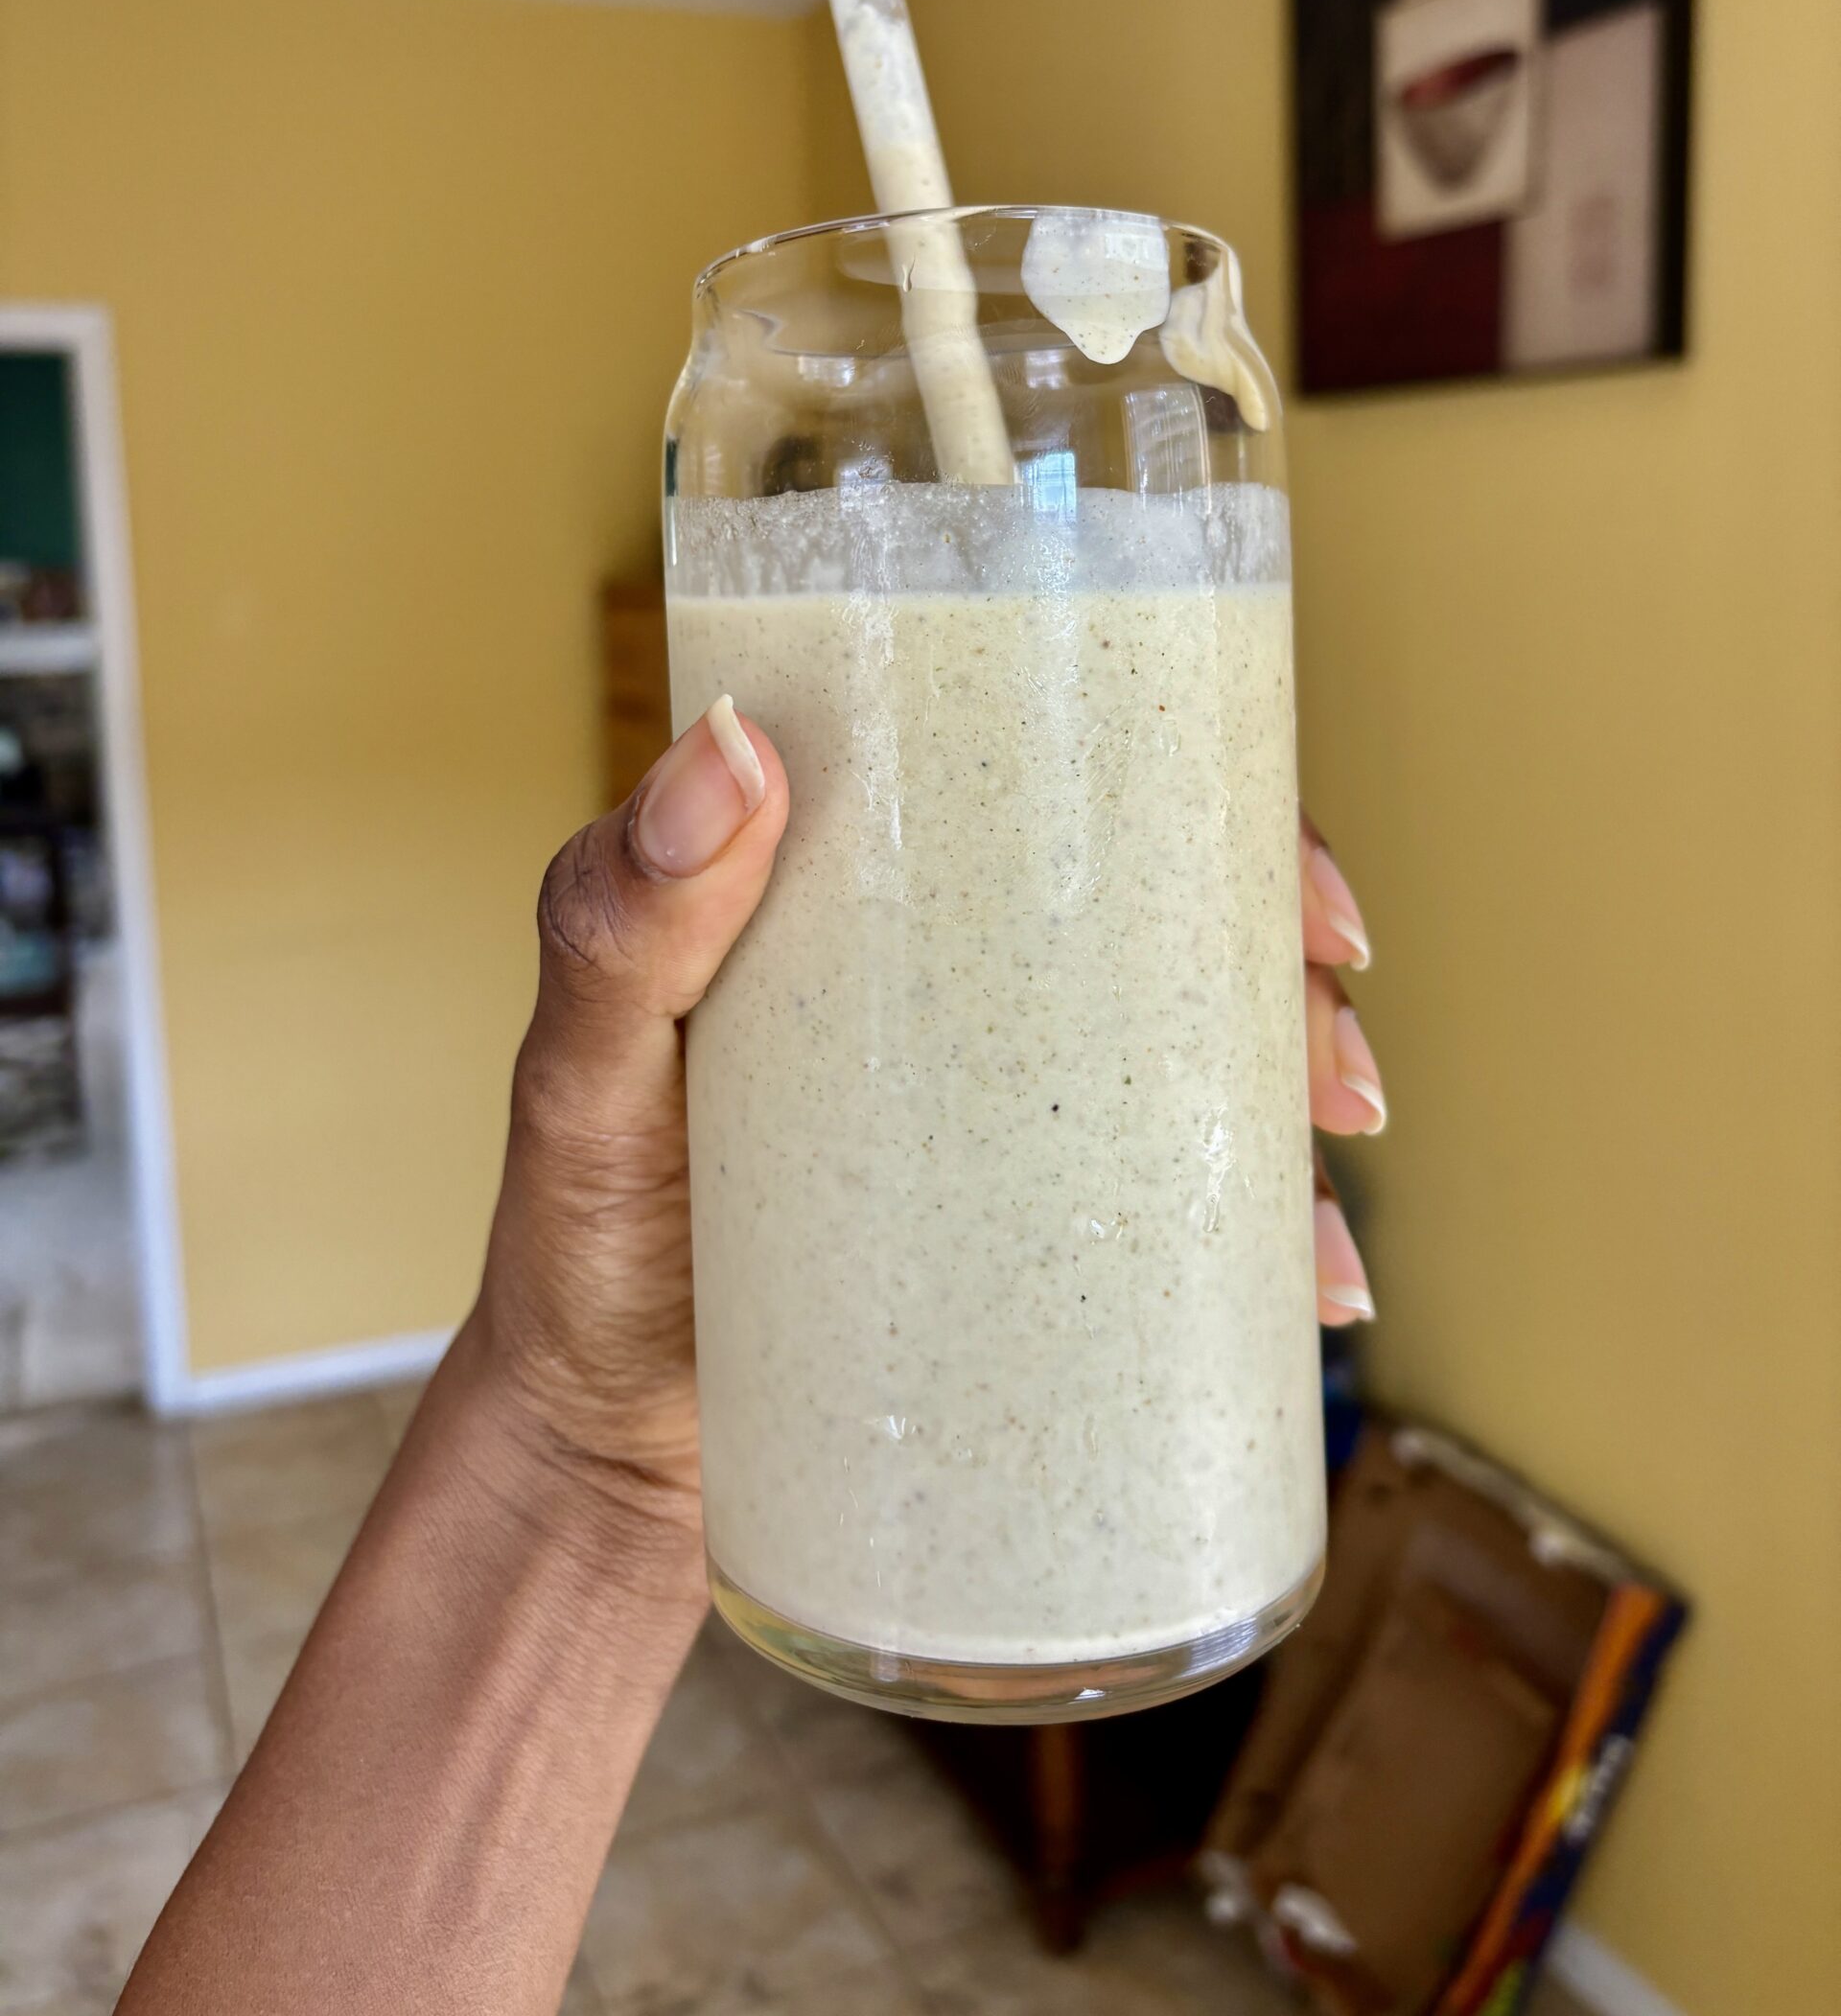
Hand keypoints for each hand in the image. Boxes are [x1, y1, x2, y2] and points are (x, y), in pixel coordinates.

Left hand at [467, 704, 1382, 1522]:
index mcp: (849, 874)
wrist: (600, 1454)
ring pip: (1186, 1042)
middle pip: (1159, 907)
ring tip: (1330, 1168)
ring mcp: (988, 1092)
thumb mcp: (582, 1075)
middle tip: (1334, 1064)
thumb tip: (736, 740)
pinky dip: (1259, 1227)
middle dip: (1289, 962)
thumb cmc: (574, 1243)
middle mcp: (940, 962)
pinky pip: (1165, 1189)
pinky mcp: (1015, 1210)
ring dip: (1297, 1085)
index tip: (1294, 876)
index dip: (1207, 791)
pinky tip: (1313, 1286)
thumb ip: (618, 925)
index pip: (1045, 773)